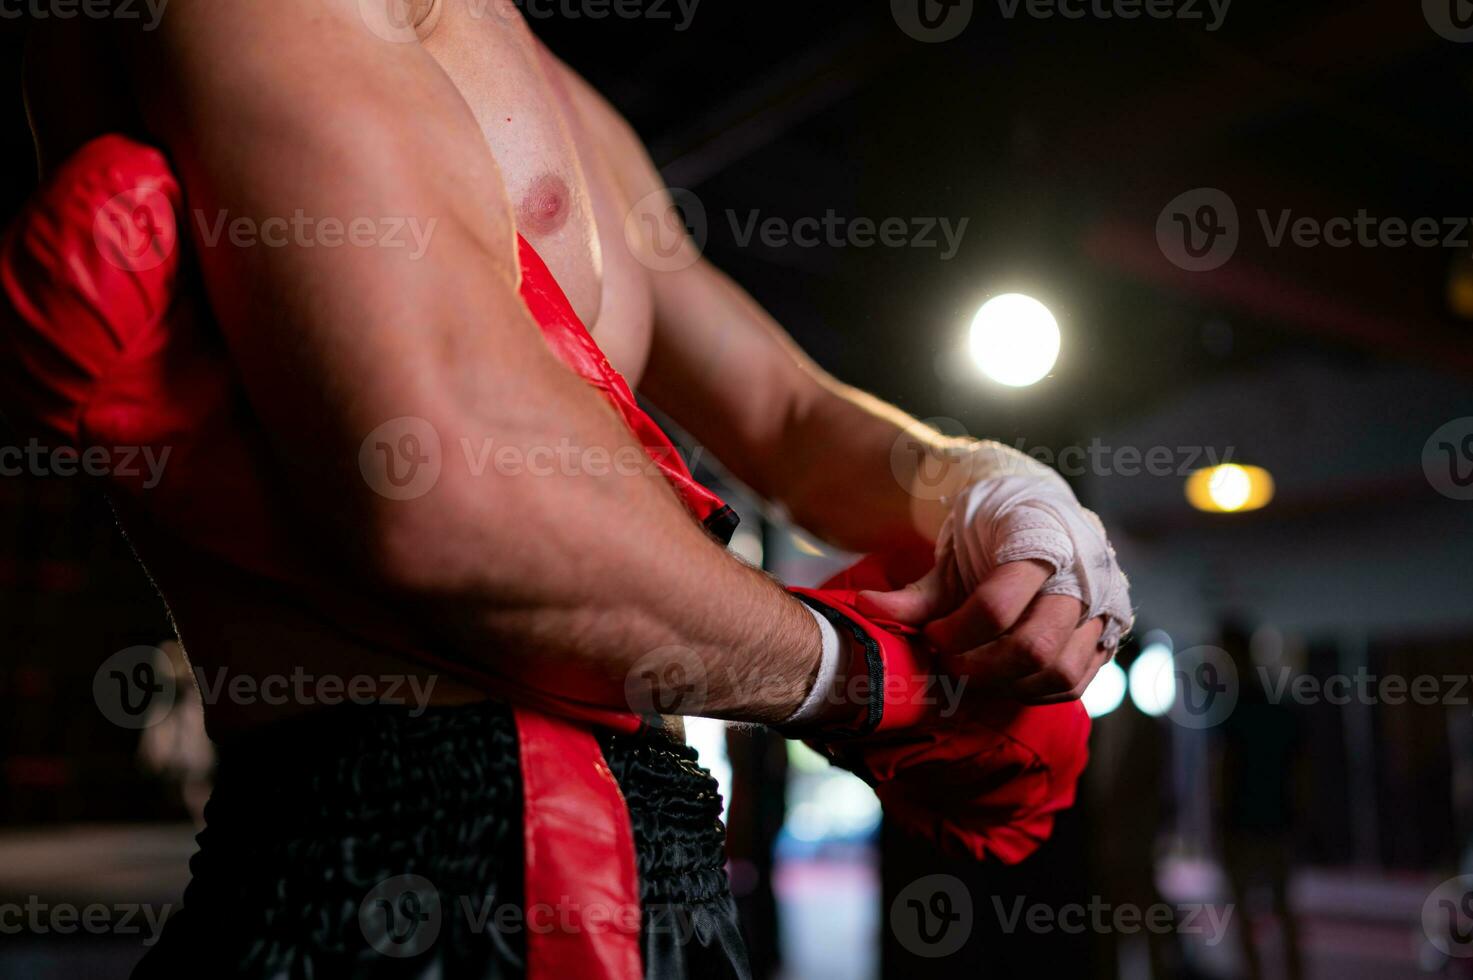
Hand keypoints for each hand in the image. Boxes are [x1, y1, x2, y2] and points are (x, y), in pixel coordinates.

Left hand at [858, 442, 1132, 703]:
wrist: (1037, 512)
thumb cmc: (989, 534)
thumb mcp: (951, 556)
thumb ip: (915, 592)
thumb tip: (866, 609)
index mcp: (1041, 541)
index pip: (996, 606)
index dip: (955, 633)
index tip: (932, 636)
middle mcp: (1083, 575)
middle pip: (1034, 648)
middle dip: (981, 667)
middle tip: (950, 662)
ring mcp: (1103, 606)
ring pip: (1060, 672)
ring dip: (1009, 684)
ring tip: (976, 670)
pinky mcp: (1109, 634)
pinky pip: (1076, 681)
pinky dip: (1037, 690)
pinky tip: (1004, 678)